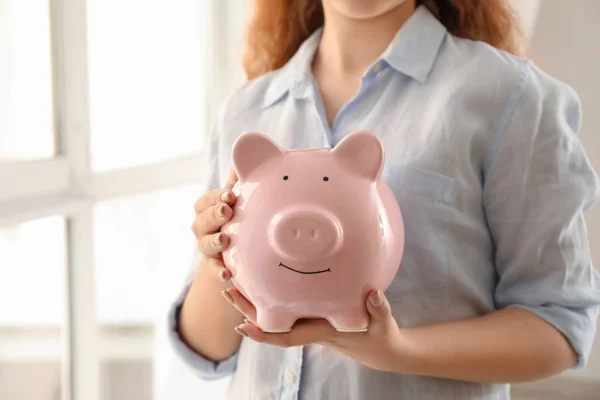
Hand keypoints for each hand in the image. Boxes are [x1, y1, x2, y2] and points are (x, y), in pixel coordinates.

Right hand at [191, 168, 237, 280]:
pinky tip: (227, 275)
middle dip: (214, 215)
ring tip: (224, 241)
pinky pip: (214, 269)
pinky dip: (219, 271)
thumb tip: (241, 155)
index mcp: (206, 208)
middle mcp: (202, 227)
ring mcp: (206, 246)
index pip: (207, 200)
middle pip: (203, 220)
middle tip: (226, 211)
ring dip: (214, 242)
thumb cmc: (233, 216)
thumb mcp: (234, 199)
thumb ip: (236, 181)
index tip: (230, 195)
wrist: (231, 248)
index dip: (217, 197)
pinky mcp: (214, 265)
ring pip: (205, 244)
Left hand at [221, 287, 408, 371]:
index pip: (286, 337)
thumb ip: (379, 309)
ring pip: (274, 310)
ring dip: (253, 297)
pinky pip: (286, 301)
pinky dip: (270, 291)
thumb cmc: (380, 335)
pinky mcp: (312, 309)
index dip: (263, 334)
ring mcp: (308, 317)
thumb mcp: (382, 323)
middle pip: (270, 321)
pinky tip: (262, 274)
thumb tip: (373, 294)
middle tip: (225, 288)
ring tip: (233, 277)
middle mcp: (308, 325)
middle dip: (247, 308)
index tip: (241, 327)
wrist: (380, 346)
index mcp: (320, 332)